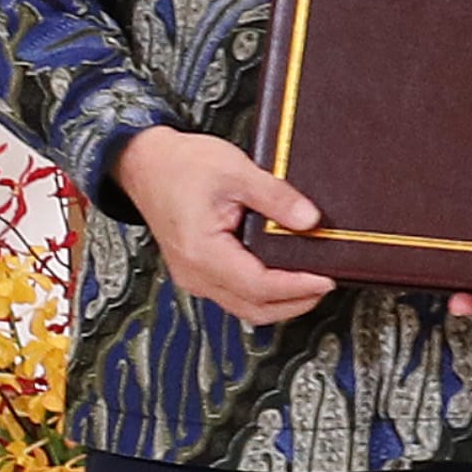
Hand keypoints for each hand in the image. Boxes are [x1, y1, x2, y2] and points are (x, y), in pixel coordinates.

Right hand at [115, 127, 334, 326]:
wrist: (145, 163)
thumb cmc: (181, 165)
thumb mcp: (235, 171)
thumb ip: (275, 197)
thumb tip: (310, 220)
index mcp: (202, 252)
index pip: (258, 285)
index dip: (296, 287)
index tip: (325, 278)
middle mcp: (195, 274)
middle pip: (254, 308)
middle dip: (295, 303)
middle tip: (327, 284)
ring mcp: (194, 277)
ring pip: (245, 307)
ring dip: (280, 302)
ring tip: (310, 284)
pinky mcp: (197, 272)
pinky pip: (234, 295)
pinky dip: (263, 293)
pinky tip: (282, 278)